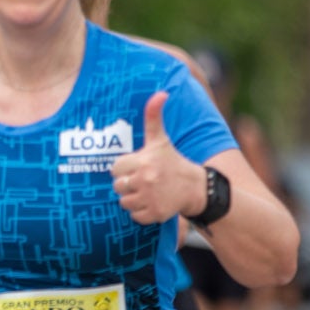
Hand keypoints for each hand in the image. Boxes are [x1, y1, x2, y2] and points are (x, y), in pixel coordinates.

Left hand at [110, 91, 205, 224]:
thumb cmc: (172, 161)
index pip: (115, 168)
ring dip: (133, 199)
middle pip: (117, 186)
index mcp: (144, 160)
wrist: (194, 187)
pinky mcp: (155, 214)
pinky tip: (152, 202)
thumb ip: (154, 117)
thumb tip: (161, 93)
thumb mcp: (161, 140)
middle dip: (128, 184)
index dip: (124, 168)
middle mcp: (146, 179)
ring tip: (147, 191)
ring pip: (124, 202)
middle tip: (143, 180)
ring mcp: (150, 198)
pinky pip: (134, 216)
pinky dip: (141, 212)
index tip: (137, 166)